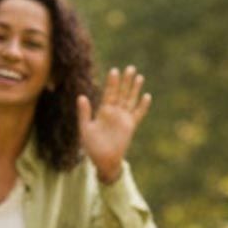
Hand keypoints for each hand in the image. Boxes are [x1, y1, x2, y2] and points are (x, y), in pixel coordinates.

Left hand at [77, 67, 151, 183]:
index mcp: (103, 111)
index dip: (112, 83)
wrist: (103, 160)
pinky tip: (146, 96)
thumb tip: (81, 96)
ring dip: (135, 89)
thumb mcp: (85, 128)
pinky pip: (138, 114)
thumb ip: (84, 113)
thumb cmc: (92, 146)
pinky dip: (143, 106)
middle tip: (130, 67)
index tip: (114, 70)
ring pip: (130, 100)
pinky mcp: (130, 126)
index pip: (108, 93)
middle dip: (125, 81)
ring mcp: (123, 118)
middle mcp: (114, 112)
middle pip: (121, 93)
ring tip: (139, 76)